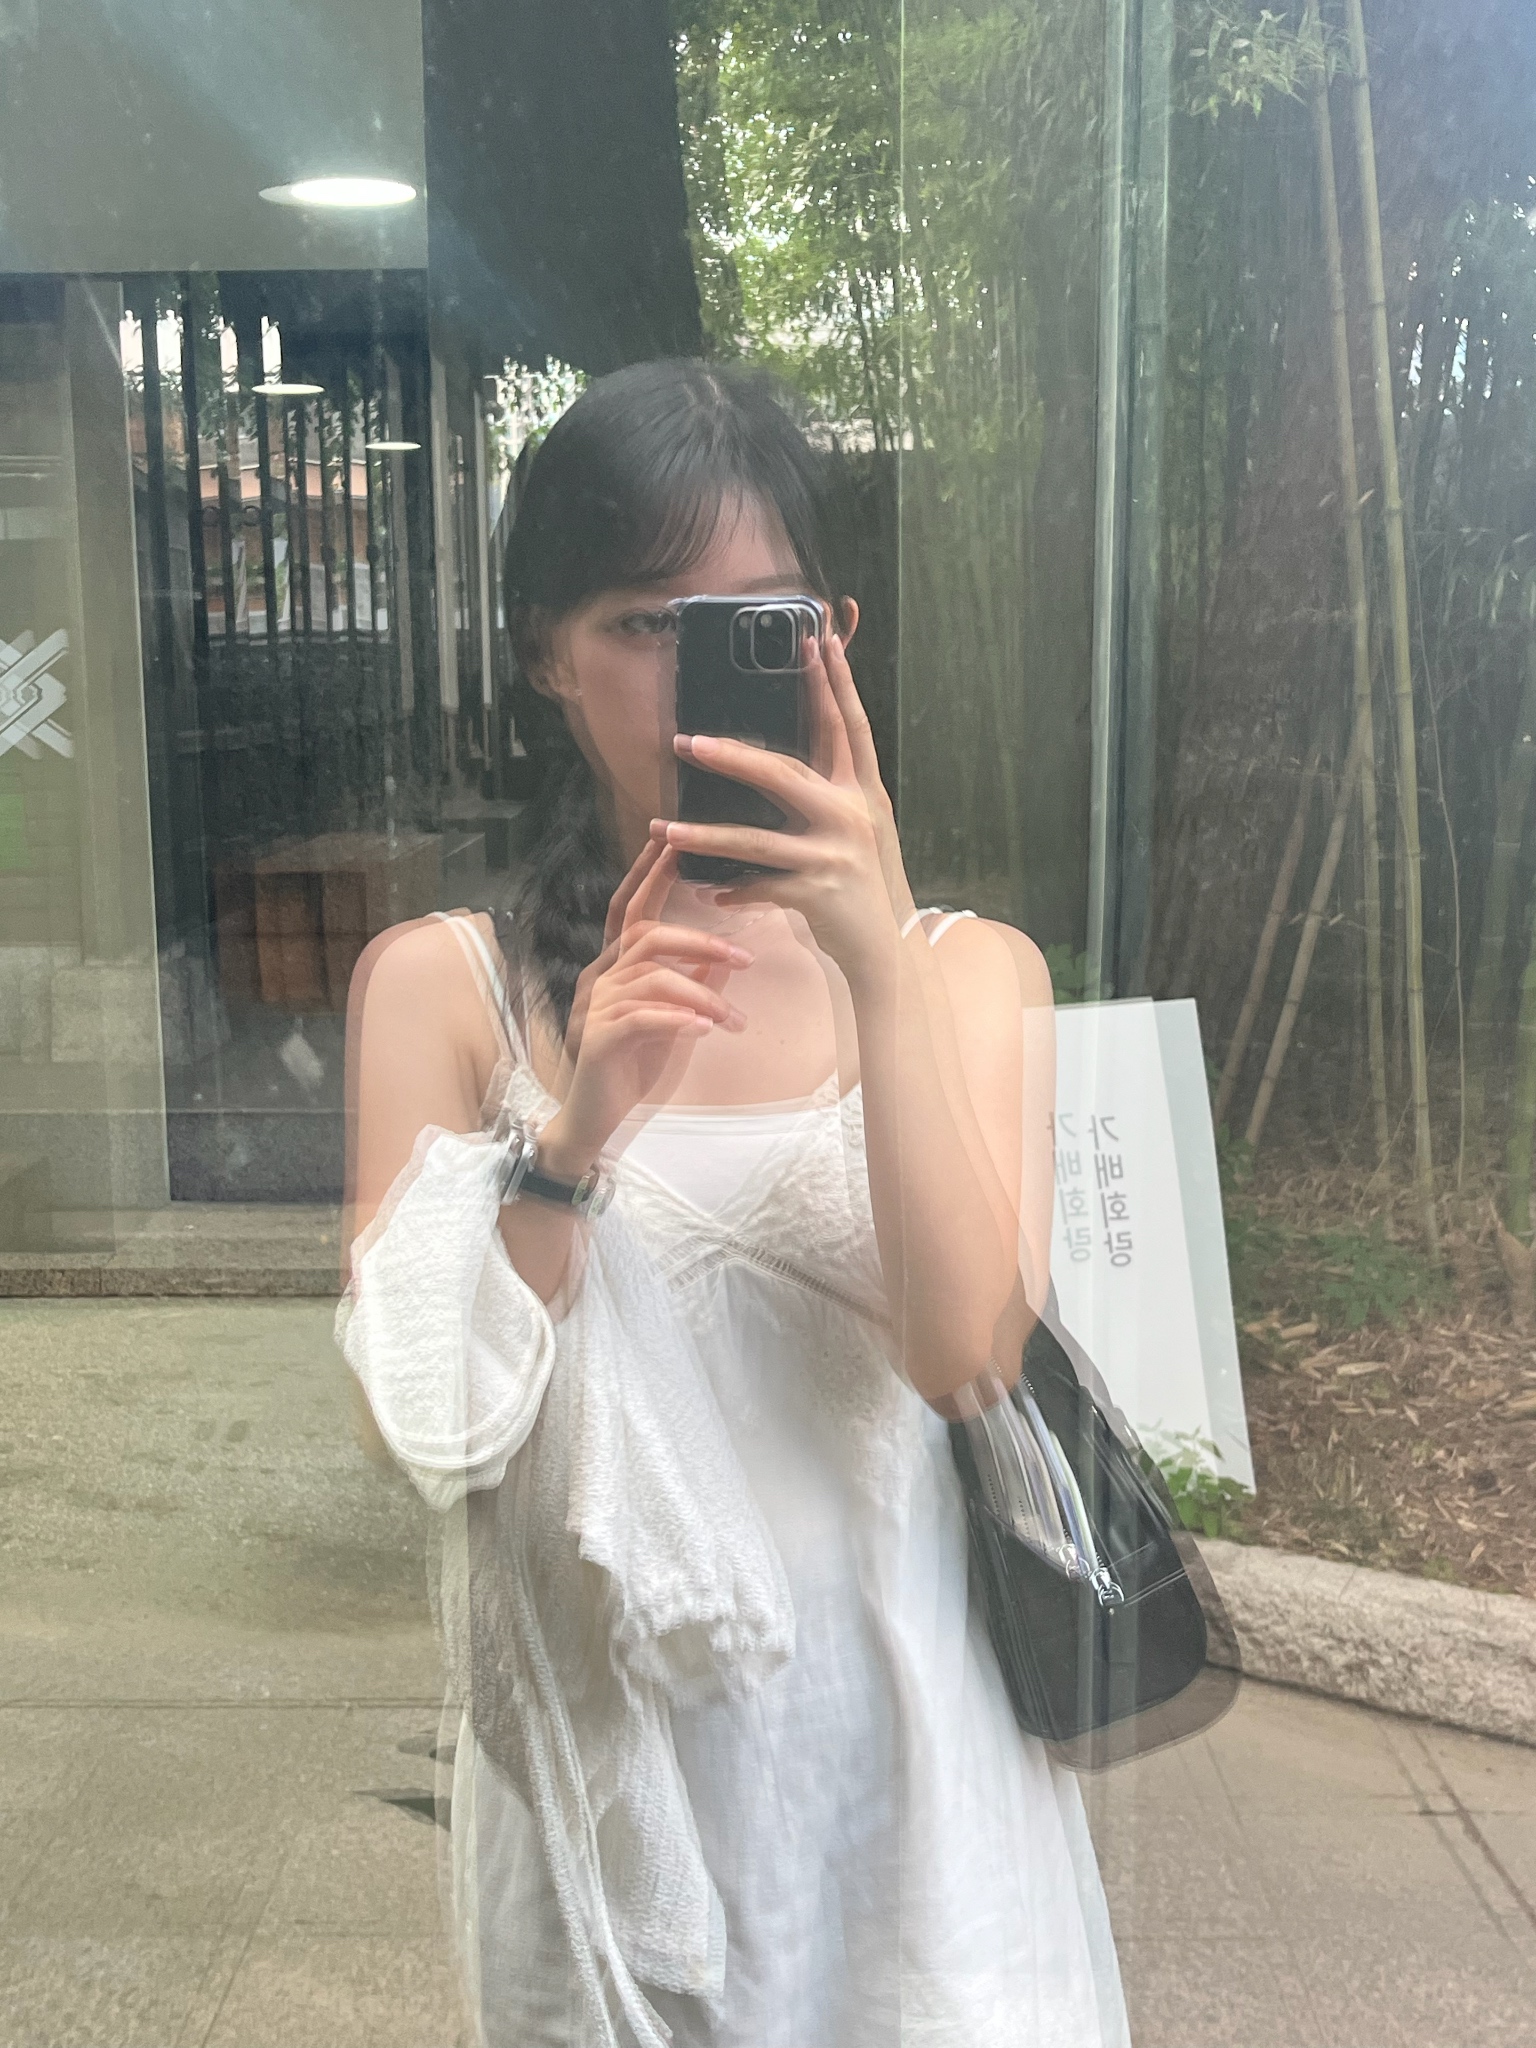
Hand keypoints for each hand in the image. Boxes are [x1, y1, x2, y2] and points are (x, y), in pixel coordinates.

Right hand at [541, 842, 752, 1174]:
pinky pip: (640, 1018)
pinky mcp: (596, 1040)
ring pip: (651, 979)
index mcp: (613, 969)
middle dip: (698, 939)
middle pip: (645, 936)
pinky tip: (703, 1030)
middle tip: (744, 959)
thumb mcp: (670, 1019)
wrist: (593, 1119)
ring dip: (701, 994)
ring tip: (732, 1021)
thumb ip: (690, 984)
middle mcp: (598, 979)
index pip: (630, 911)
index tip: (674, 841)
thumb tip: (722, 954)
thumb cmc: (631, 1066)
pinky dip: (676, 1020)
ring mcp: (593, 1008)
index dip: (650, 875)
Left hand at [658, 630, 916, 985]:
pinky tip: (711, 892)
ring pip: (757, 840)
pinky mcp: (818, 894)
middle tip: (687, 742)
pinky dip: (734, 890)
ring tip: (663, 831)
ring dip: (706, 837)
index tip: (818, 639)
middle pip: (786, 774)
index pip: (848, 726)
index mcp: (864, 793)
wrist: (889, 949)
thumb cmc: (863, 883)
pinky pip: (761, 887)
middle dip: (733, 757)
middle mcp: (853, 816)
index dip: (835, 682)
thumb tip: (778, 760)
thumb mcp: (858, 830)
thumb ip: (827, 794)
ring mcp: (835, 856)